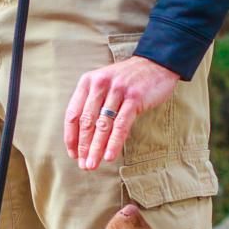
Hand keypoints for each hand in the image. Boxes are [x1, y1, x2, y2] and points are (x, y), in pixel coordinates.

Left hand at [64, 56, 179, 170]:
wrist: (157, 64)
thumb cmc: (129, 79)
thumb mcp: (105, 85)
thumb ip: (94, 105)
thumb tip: (87, 139)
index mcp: (88, 82)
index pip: (73, 113)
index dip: (71, 136)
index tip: (73, 154)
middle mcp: (99, 84)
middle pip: (86, 122)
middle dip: (84, 147)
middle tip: (84, 165)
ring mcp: (117, 90)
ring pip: (102, 125)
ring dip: (96, 148)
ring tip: (93, 164)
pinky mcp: (134, 98)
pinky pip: (121, 125)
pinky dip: (114, 142)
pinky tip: (109, 156)